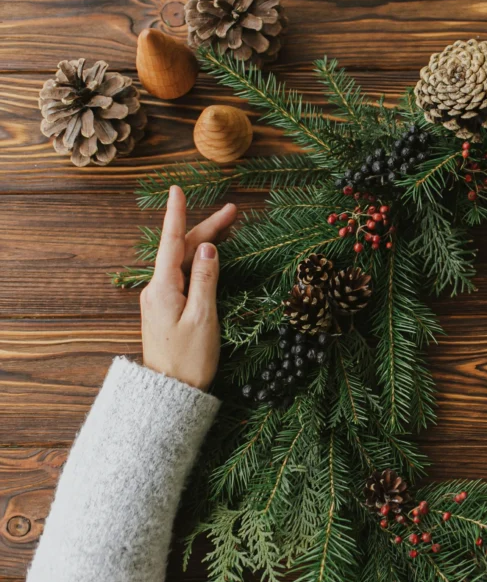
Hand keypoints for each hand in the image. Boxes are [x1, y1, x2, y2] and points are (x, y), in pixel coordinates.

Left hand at [140, 186, 236, 389]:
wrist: (170, 392)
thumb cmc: (190, 358)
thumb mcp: (204, 317)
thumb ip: (206, 279)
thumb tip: (208, 248)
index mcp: (163, 288)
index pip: (170, 242)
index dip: (176, 214)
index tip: (177, 189)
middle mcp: (157, 290)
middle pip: (181, 250)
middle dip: (205, 229)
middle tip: (233, 212)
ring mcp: (160, 300)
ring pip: (182, 263)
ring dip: (203, 244)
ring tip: (226, 229)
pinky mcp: (166, 310)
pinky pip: (182, 277)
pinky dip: (198, 262)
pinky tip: (209, 258)